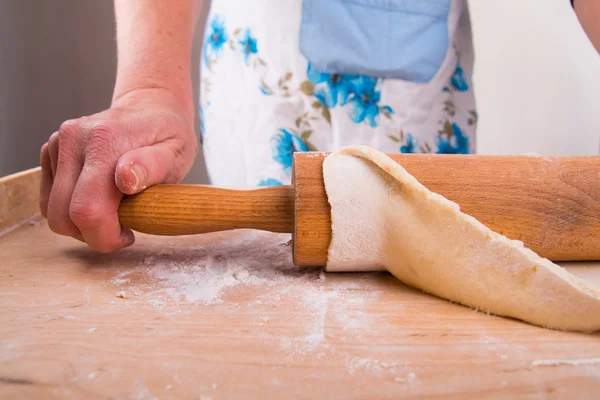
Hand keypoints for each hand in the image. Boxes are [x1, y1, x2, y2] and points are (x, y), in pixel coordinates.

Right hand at [40, 88, 197, 251]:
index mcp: (104, 140)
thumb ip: (154, 166)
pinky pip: (50, 199)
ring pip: (52, 211)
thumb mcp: (175, 152)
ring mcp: (57, 143)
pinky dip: (72, 208)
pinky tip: (99, 196)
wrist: (150, 107)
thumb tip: (125, 178)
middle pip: (63, 216)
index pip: (87, 210)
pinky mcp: (50, 151)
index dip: (106, 236)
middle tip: (122, 226)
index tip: (128, 234)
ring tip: (113, 209)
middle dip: (92, 233)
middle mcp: (73, 138)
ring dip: (81, 223)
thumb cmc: (167, 135)